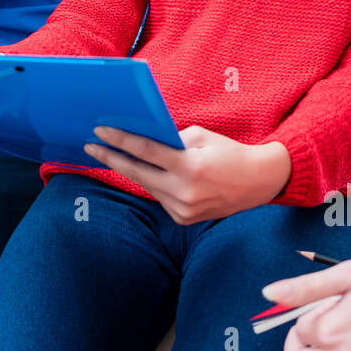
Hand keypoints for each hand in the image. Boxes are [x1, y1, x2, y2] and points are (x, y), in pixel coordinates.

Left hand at [82, 125, 291, 223]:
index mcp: (191, 167)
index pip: (146, 152)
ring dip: (131, 170)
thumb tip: (140, 140)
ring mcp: (183, 210)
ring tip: (111, 155)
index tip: (99, 131)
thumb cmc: (230, 152)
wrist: (259, 183)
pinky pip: (159, 197)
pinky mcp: (183, 220)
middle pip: (138, 173)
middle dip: (112, 159)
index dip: (120, 140)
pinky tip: (146, 172)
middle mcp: (185, 193)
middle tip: (90, 147)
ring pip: (147, 186)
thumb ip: (170, 140)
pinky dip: (152, 183)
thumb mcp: (201, 136)